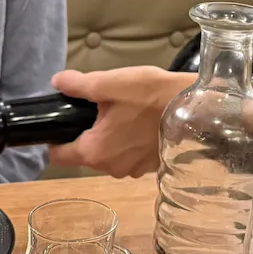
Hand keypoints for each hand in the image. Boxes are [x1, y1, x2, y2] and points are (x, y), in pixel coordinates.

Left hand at [47, 66, 188, 177]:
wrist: (196, 109)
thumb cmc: (150, 95)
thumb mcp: (110, 83)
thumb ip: (78, 85)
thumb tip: (58, 82)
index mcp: (94, 151)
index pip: (58, 155)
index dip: (56, 138)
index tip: (65, 120)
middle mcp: (111, 168)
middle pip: (85, 153)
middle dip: (88, 133)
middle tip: (100, 108)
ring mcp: (132, 170)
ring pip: (109, 155)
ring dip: (111, 139)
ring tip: (124, 113)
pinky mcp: (150, 168)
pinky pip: (129, 157)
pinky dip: (130, 144)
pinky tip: (141, 124)